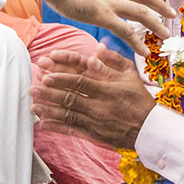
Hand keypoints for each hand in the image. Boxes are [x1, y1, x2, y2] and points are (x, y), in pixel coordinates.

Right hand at [22, 0, 171, 53]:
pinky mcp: (103, 14)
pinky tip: (145, 52)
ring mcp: (110, 1)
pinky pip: (126, 30)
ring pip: (142, 12)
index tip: (154, 0)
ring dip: (157, 24)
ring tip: (166, 35)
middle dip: (161, 5)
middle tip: (172, 14)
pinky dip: (138, 42)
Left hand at [31, 48, 158, 149]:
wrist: (150, 129)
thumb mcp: (131, 76)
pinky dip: (58, 127)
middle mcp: (100, 106)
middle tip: (33, 87)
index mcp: (108, 89)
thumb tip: (97, 48)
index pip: (80, 81)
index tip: (47, 73)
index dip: (62, 77)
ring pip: (68, 114)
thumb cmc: (140, 100)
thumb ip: (113, 61)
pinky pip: (73, 130)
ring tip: (33, 105)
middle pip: (70, 97)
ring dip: (49, 110)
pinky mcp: (95, 134)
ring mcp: (96, 121)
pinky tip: (44, 123)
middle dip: (49, 92)